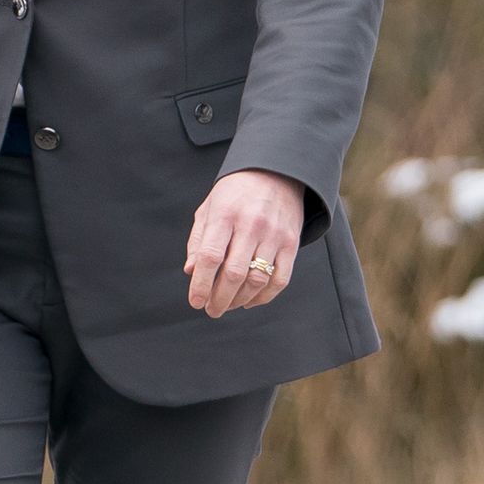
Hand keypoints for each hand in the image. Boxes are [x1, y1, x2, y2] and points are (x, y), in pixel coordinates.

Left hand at [185, 168, 309, 317]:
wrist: (276, 172)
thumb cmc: (234, 194)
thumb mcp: (209, 209)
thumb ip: (198, 241)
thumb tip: (191, 272)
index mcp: (224, 215)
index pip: (210, 257)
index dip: (201, 284)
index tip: (195, 302)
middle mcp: (250, 225)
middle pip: (234, 273)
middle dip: (220, 298)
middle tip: (211, 310)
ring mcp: (274, 235)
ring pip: (258, 279)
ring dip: (240, 300)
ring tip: (228, 305)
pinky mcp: (292, 243)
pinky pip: (280, 279)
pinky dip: (265, 296)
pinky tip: (250, 301)